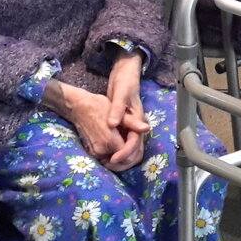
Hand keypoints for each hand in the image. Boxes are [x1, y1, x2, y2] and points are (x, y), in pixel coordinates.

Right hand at [45, 81, 139, 170]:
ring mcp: (94, 153)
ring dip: (122, 157)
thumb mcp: (118, 112)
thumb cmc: (99, 106)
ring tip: (127, 143)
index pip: (128, 157)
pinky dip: (113, 155)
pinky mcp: (90, 153)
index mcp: (109, 141)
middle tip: (135, 145)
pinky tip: (118, 144)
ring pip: (114, 163)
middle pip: (122, 163)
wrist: (78, 107)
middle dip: (130, 156)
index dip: (135, 152)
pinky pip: (106, 159)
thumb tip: (147, 128)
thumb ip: (132, 123)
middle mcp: (101, 150)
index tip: (137, 144)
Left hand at [106, 51, 149, 169]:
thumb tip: (112, 124)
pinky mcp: (123, 126)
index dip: (123, 154)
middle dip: (122, 162)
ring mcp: (130, 127)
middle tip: (106, 165)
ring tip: (104, 162)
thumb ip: (118, 110)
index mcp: (137, 120)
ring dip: (118, 159)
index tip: (111, 160)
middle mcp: (135, 126)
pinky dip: (114, 152)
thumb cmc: (125, 83)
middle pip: (134, 152)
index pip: (134, 145)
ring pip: (129, 151)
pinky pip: (121, 144)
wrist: (125, 74)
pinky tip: (103, 153)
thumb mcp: (120, 94)